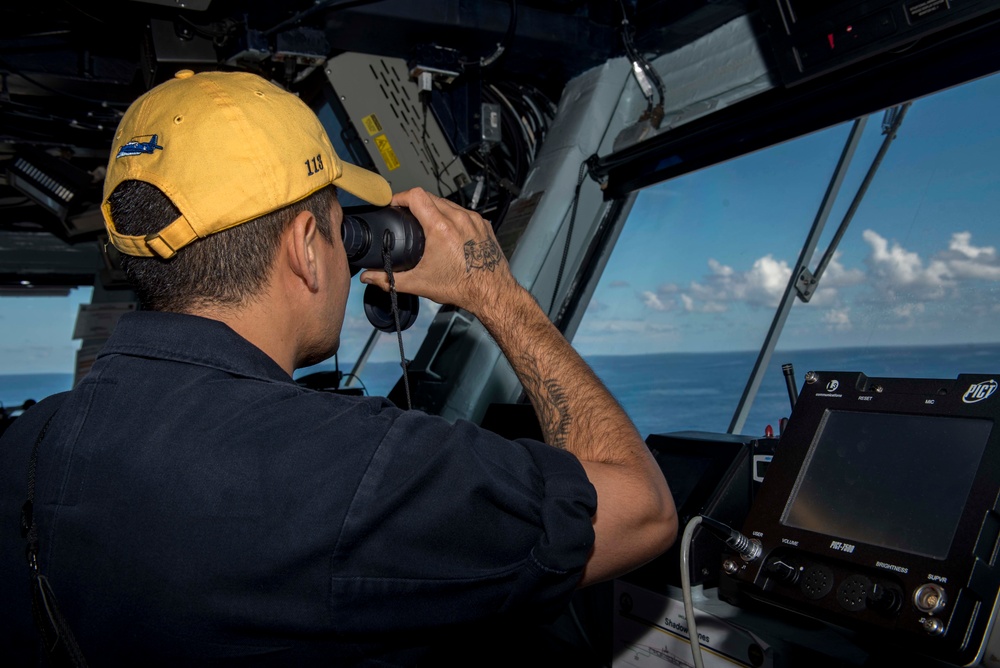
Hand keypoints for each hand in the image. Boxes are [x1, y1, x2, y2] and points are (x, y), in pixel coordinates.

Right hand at [359, 188, 518, 314]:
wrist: (492, 293)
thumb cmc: (462, 287)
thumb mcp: (420, 284)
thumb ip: (390, 280)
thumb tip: (369, 278)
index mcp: (441, 228)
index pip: (416, 196)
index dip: (401, 196)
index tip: (394, 203)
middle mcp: (459, 218)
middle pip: (431, 197)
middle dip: (416, 203)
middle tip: (407, 215)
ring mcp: (473, 220)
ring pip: (448, 203)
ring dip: (435, 208)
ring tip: (426, 222)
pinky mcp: (484, 224)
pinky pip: (464, 212)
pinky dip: (453, 217)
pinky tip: (448, 230)